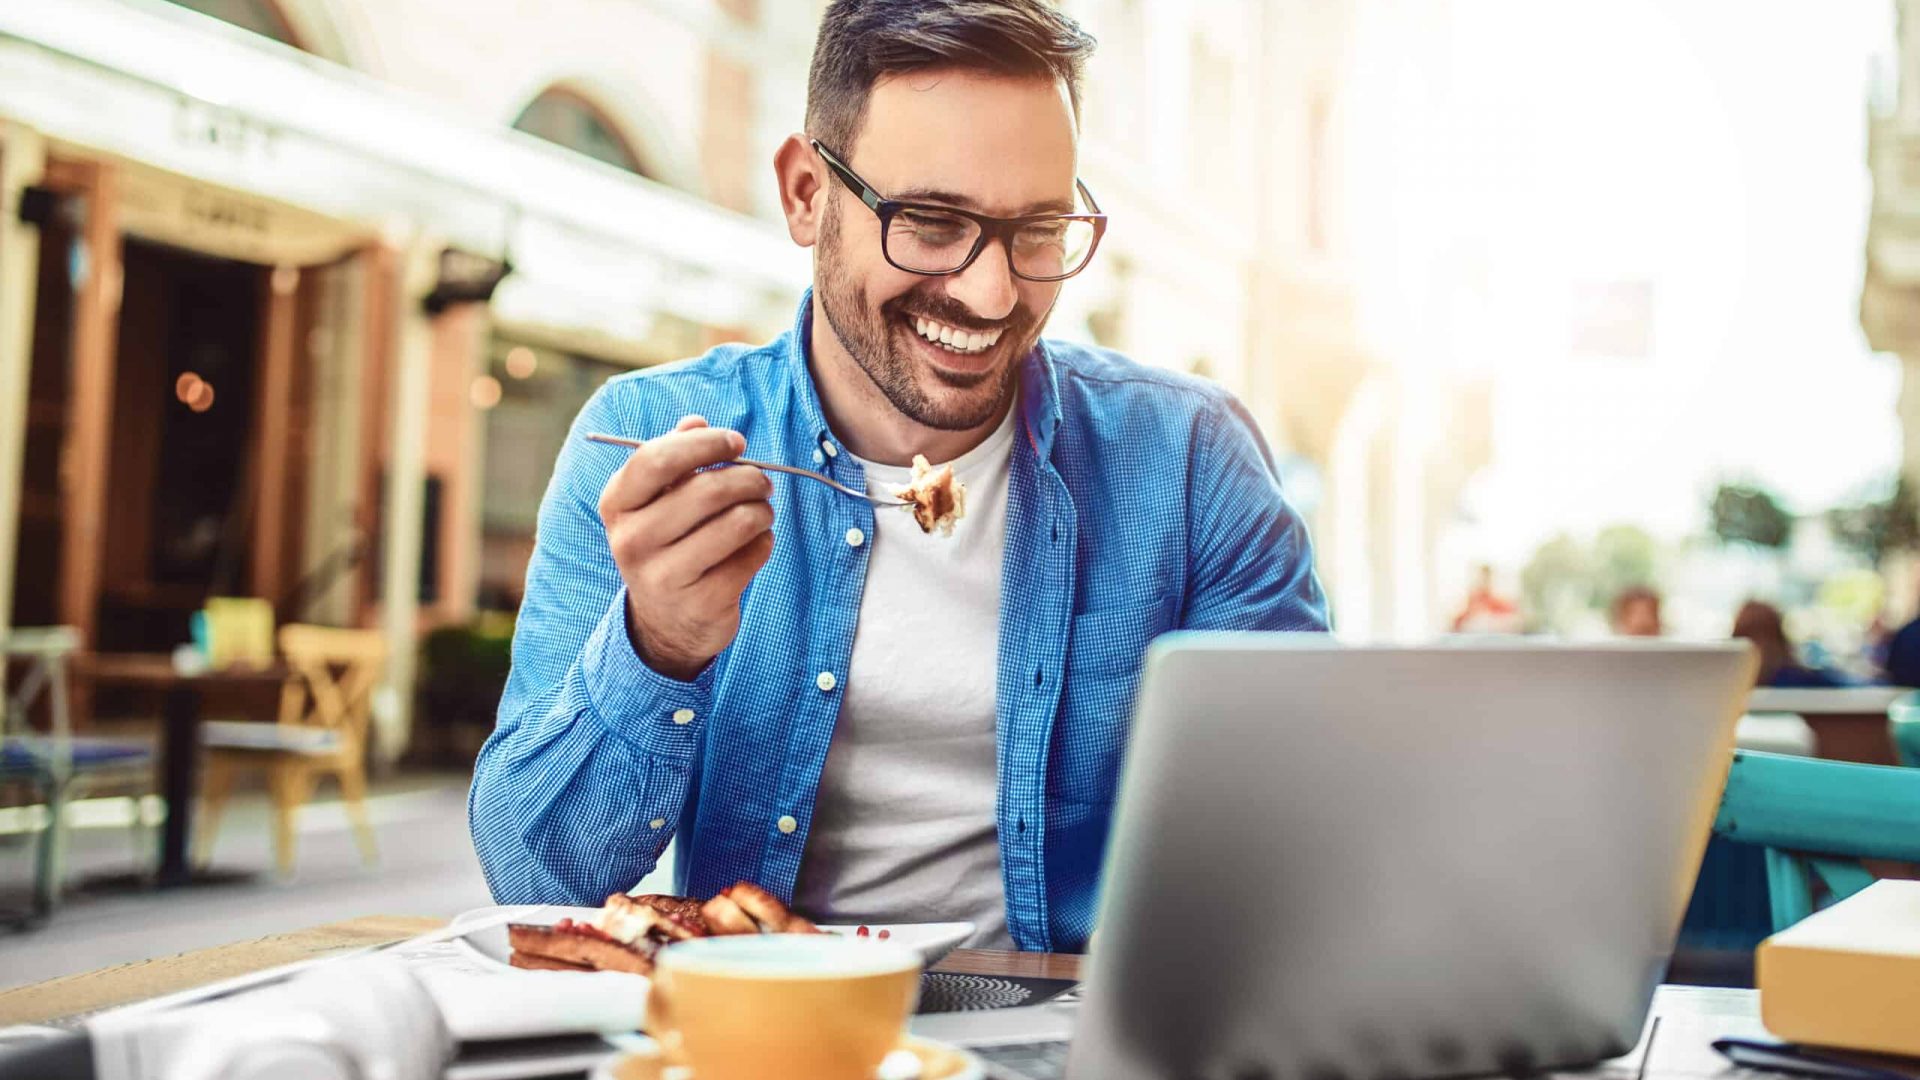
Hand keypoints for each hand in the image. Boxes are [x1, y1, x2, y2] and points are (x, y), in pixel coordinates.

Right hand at [597, 416, 775, 680]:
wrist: (666, 623)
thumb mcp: (658, 501)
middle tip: (762, 482)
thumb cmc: (668, 544)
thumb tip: (696, 422)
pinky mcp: (701, 602)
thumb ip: (674, 457)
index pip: (657, 459)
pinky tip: (755, 544)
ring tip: (761, 512)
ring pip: (737, 522)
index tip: (736, 442)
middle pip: (706, 490)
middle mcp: (633, 540)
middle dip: (748, 478)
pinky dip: (764, 543)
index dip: (704, 444)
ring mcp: (664, 575)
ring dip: (762, 511)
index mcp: (617, 505)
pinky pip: (752, 555)